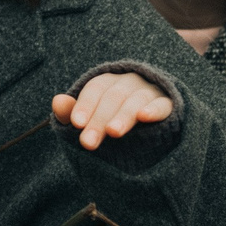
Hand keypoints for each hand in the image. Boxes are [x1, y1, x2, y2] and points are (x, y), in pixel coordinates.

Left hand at [50, 71, 172, 149]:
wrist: (149, 131)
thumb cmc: (110, 121)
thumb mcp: (89, 118)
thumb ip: (72, 113)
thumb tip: (56, 101)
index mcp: (108, 82)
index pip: (95, 89)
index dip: (85, 105)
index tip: (76, 124)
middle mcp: (129, 82)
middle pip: (113, 97)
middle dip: (99, 120)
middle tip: (88, 142)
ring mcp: (149, 92)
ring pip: (135, 100)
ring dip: (123, 115)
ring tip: (113, 133)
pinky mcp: (168, 105)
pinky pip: (162, 105)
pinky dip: (154, 110)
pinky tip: (144, 117)